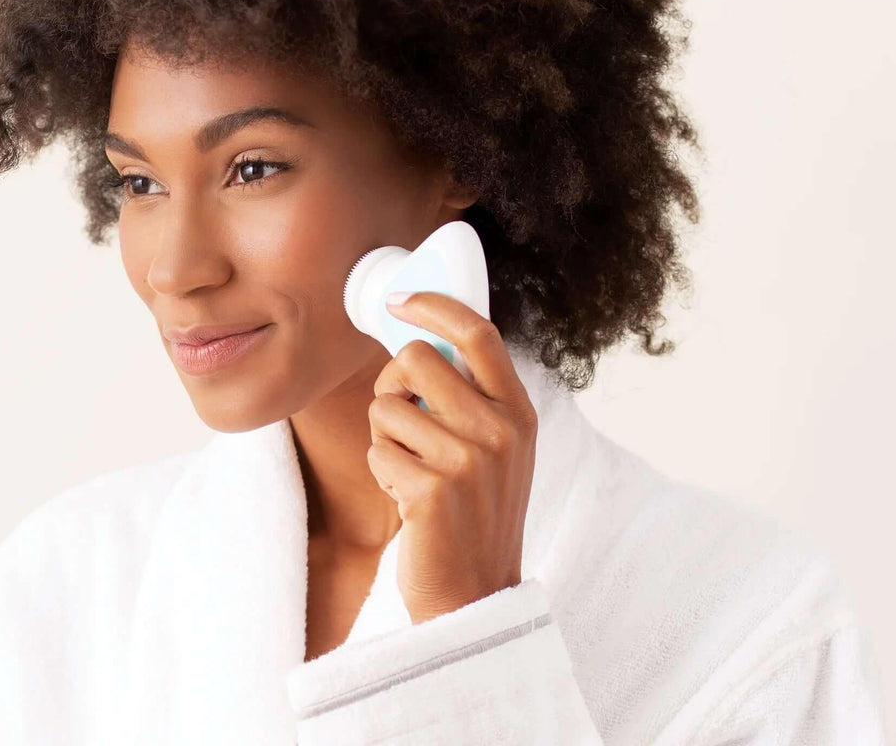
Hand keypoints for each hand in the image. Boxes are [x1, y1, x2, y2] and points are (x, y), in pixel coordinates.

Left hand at [366, 291, 537, 624]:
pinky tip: (408, 500)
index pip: (478, 332)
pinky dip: (382, 472)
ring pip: (386, 405)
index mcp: (518, 411)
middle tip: (402, 419)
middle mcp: (500, 429)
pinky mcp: (433, 490)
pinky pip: (377, 451)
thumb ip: (471, 395)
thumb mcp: (496, 447)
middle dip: (393, 384)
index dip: (434, 306)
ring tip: (412, 471)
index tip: (400, 301)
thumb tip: (418, 340)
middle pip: (415, 359)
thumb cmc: (476, 512)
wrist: (477, 594)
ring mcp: (468, 459)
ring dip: (386, 437)